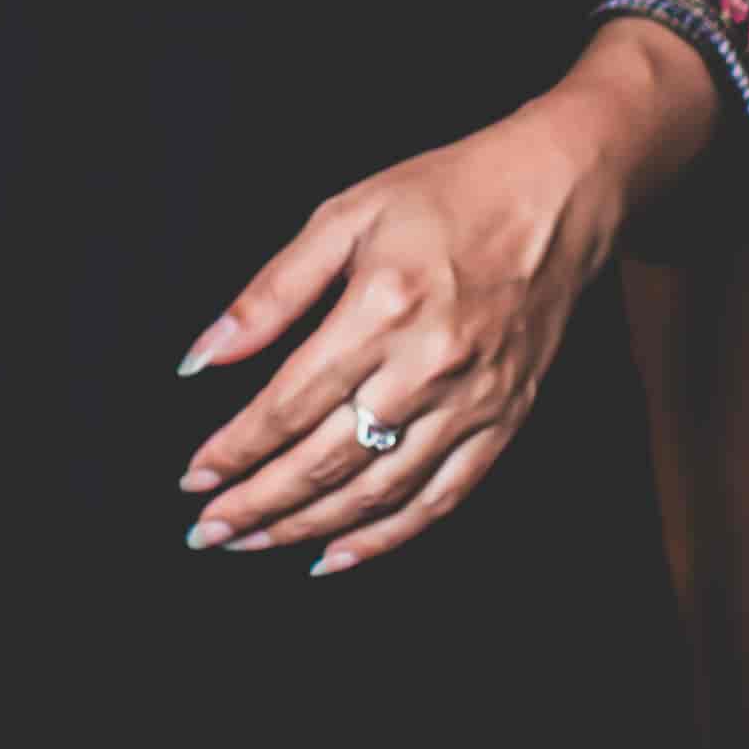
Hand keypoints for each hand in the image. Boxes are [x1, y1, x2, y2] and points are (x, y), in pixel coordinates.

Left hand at [175, 26, 711, 575]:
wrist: (557, 195)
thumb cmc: (445, 194)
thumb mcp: (344, 216)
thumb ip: (271, 293)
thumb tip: (201, 358)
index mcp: (382, 307)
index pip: (290, 403)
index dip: (236, 449)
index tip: (191, 478)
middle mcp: (428, 366)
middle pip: (326, 460)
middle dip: (257, 504)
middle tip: (206, 532)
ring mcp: (473, 402)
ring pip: (376, 491)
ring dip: (306, 528)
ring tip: (252, 543)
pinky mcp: (505, 421)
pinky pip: (440, 498)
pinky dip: (385, 537)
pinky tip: (336, 555)